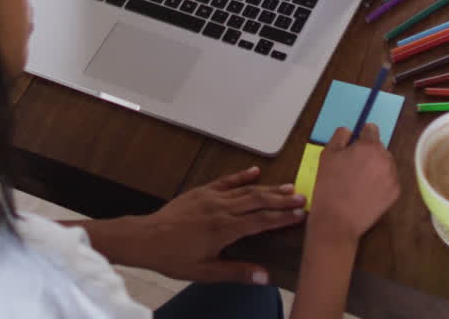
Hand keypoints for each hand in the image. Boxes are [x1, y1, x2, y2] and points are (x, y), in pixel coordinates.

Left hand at [127, 167, 305, 283]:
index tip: (301, 215)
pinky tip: (255, 172)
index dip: (283, 217)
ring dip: (268, 188)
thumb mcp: (205, 272)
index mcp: (224, 229)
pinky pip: (226, 181)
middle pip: (258, 201)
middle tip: (303, 198)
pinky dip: (242, 176)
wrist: (145, 238)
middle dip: (282, 199)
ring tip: (289, 186)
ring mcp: (211, 197)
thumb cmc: (173, 257)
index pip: (261, 221)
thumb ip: (236, 272)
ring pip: (246, 189)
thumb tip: (264, 276)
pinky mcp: (201, 191)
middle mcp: (221, 209)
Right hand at [309, 125, 398, 243]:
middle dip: (368, 152)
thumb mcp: (327, 155)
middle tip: (353, 166)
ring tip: (359, 180)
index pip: (371, 129)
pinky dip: (381, 182)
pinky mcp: (395, 193)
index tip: (354, 144)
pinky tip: (366, 191)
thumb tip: (349, 131)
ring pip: (385, 163)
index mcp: (369, 146)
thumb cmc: (329, 186)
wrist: (337, 220)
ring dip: (376, 166)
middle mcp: (385, 159)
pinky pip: (389, 180)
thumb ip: (339, 137)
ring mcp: (393, 177)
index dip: (361, 134)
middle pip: (379, 147)